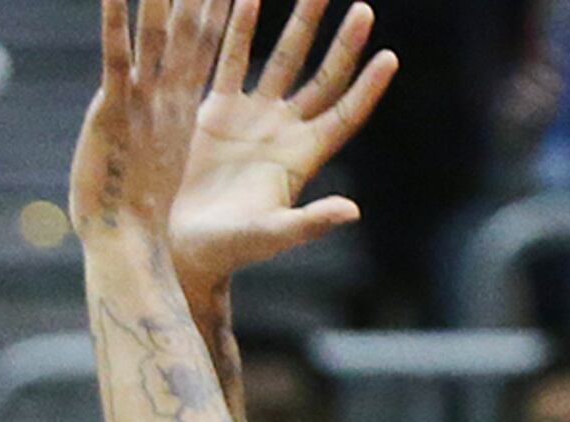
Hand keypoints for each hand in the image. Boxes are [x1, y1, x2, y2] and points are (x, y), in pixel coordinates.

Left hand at [70, 0, 223, 239]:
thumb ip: (166, 137)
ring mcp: (145, 101)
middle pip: (192, 28)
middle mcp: (171, 97)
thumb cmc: (149, 221)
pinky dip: (113, 22)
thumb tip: (168, 128)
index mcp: (186, 109)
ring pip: (158, 34)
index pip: (209, 43)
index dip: (217, 7)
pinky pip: (114, 56)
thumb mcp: (164, 167)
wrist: (131, 247)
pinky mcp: (114, 110)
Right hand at [170, 0, 395, 288]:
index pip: (345, 114)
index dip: (367, 88)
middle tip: (363, 8)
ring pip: (281, 60)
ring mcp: (250, 118)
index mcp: (302, 157)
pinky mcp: (214, 113)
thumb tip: (351, 212)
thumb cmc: (227, 250)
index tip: (388, 58)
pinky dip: (239, 32)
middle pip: (322, 76)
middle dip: (343, 43)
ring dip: (298, 25)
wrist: (180, 247)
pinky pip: (229, 63)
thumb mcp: (270, 236)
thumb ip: (309, 223)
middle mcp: (283, 130)